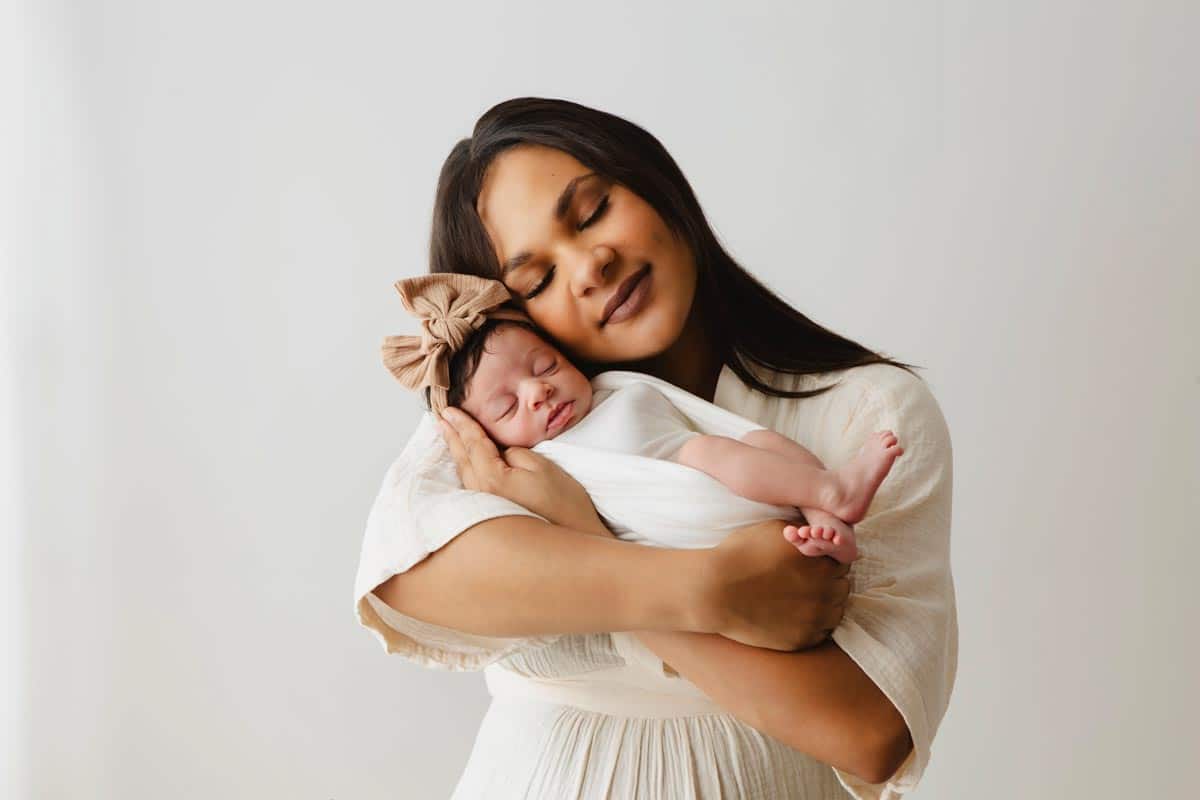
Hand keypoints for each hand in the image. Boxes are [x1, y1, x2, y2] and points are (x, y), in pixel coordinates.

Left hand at [439, 407, 610, 536]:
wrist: (574, 539)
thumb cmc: (563, 503)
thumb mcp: (542, 467)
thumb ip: (514, 453)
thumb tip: (501, 453)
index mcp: (492, 477)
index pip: (473, 443)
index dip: (462, 424)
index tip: (449, 409)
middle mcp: (482, 493)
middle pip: (462, 457)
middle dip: (451, 435)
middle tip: (440, 417)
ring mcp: (485, 506)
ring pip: (464, 472)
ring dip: (455, 451)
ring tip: (448, 435)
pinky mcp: (492, 513)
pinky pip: (471, 483)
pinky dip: (464, 467)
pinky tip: (464, 463)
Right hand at [699, 518, 850, 650]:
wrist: (714, 589)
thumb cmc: (741, 554)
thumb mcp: (776, 529)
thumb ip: (806, 533)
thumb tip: (820, 534)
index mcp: (821, 562)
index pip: (843, 561)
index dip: (827, 559)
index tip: (812, 561)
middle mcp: (824, 591)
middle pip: (842, 586)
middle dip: (828, 582)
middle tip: (805, 580)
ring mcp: (815, 619)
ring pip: (836, 611)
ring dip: (825, 604)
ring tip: (801, 599)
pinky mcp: (802, 640)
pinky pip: (821, 633)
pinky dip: (813, 624)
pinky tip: (794, 614)